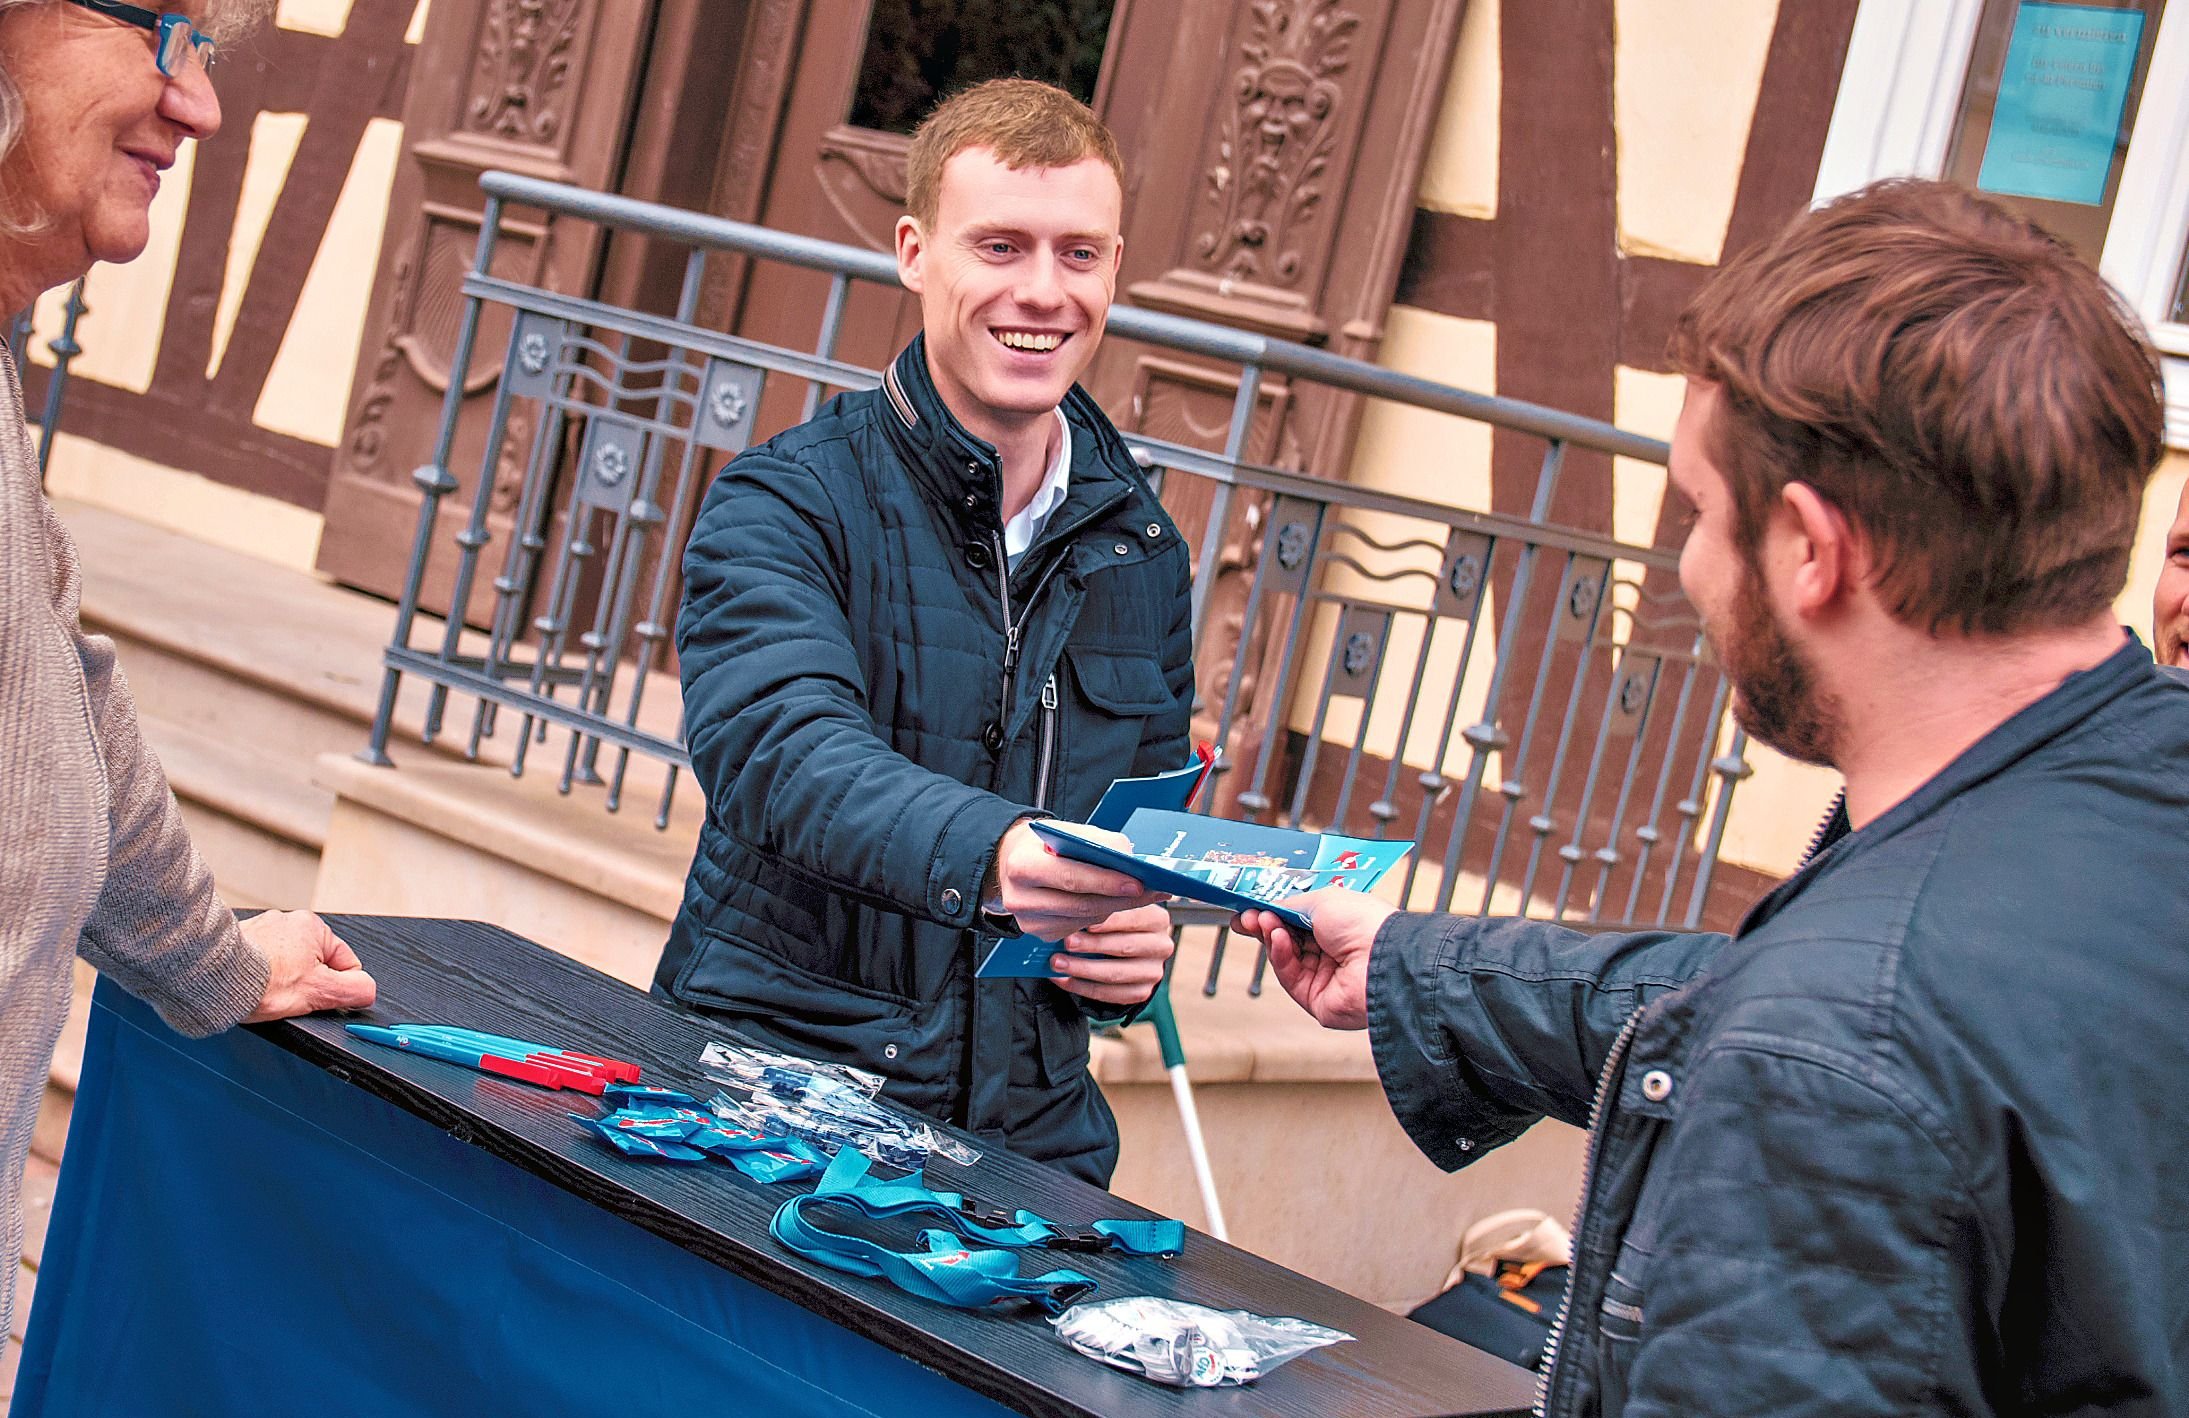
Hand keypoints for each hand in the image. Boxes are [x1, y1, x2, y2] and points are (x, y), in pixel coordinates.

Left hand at [242, 911, 377, 1021]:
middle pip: (313, 963)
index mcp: (313, 926)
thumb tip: (367, 989)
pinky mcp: (239, 939)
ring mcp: (261, 928)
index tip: (317, 997)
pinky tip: (250, 985)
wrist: (213, 979)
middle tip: (288, 996)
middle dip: (305, 982)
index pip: (344, 962)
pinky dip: (259, 974)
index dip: (335, 986)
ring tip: (266, 991)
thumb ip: (354, 990)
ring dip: (281, 978)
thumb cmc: (262, 983)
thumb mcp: (320, 992)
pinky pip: (261, 961)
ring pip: (286, 963)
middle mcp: (286, 921)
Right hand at [989, 819, 1165, 940]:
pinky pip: (1080, 927)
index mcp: (1022, 866)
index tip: (1138, 882)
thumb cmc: (1044, 842)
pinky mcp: (1040, 934)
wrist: (1013, 859)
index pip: (1071, 878)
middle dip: (1122, 898)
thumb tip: (1132, 860)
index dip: (1106, 882)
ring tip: (1145, 895)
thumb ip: (1097, 842)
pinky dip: (1102, 915)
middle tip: (1154, 891)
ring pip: (1085, 919)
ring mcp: (1029, 922)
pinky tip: (1115, 902)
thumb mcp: (1067, 830)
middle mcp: (1020, 898)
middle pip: (1081, 904)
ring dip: (1118, 908)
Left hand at [1049, 902, 1174, 1006]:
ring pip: (1116, 974)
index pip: (1136, 918)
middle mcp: (1162, 946)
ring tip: (1057, 963)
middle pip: (1125, 947)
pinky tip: (1062, 979)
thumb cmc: (1116, 921)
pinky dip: (1081, 987)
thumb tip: (1074, 911)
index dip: (1110, 921)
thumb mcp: (1116, 908)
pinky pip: (1109, 994)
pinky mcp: (1141, 993)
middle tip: (1066, 942)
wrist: (1129, 949)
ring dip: (1083, 969)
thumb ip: (1102, 907)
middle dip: (1092, 945)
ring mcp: (1153, 972)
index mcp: (1158, 920)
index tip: (1086, 921)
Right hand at [1232, 888, 1395, 1030]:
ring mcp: (1326, 977)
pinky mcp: (1317, 999)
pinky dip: (1281, 956)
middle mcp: (1335, 951)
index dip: (1274, 913)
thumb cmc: (1366, 924)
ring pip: (1285, 959)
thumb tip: (1269, 907)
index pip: (1299, 920)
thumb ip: (1290, 904)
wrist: (1383, 959)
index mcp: (1341, 925)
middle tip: (1247, 916)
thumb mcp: (1322, 900)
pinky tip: (1278, 939)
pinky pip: (1290, 977)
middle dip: (1266, 926)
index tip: (1252, 907)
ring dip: (1272, 938)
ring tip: (1264, 922)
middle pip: (1289, 940)